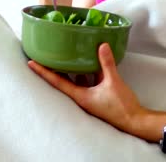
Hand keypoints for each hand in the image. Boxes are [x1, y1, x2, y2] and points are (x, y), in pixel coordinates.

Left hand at [28, 43, 144, 132]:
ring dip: (72, 70)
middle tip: (46, 55)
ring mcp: (90, 97)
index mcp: (80, 96)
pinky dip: (87, 72)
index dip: (44, 72)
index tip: (31, 63)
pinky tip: (90, 61)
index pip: (57, 82)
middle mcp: (82, 97)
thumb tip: (102, 45)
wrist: (134, 120)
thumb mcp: (113, 82)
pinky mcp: (98, 96)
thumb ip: (107, 63)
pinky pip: (88, 81)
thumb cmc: (121, 105)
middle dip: (54, 69)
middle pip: (63, 81)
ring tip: (65, 55)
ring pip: (77, 81)